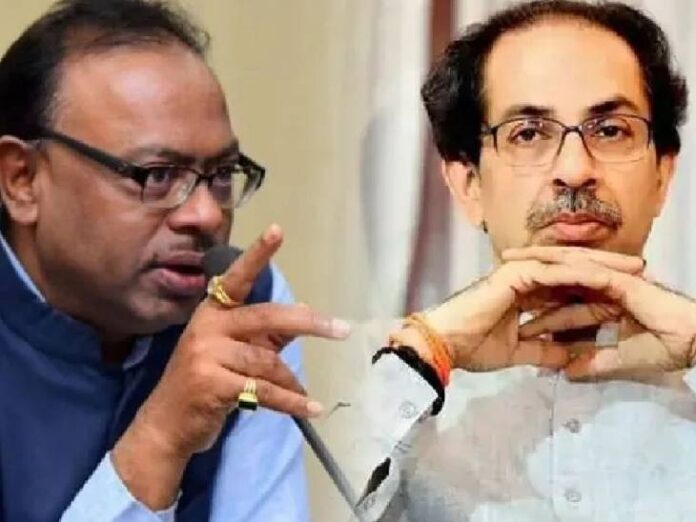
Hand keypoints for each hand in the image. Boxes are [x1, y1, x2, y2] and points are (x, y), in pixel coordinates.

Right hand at [112, 225, 349, 508]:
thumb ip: (266, 333)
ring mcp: (206, 354)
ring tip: (305, 395)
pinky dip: (291, 402)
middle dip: (308, 323)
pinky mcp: (211, 384)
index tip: (278, 231)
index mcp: (213, 313)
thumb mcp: (233, 351)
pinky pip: (263, 390)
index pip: (237, 278)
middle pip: (266, 317)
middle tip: (342, 329)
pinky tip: (311, 408)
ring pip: (267, 361)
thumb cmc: (204, 383)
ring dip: (291, 382)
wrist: (166, 425)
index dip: (257, 255)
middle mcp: (207, 327)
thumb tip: (303, 309)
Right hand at [407, 248, 643, 373]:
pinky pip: (551, 271)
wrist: (443, 344)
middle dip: (606, 268)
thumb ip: (543, 352)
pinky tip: (602, 274)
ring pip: (566, 264)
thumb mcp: (517, 353)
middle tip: (640, 268)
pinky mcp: (512, 274)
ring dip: (600, 264)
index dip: (596, 288)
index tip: (625, 292)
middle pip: (572, 269)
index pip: (566, 287)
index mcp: (522, 294)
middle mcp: (522, 278)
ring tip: (630, 266)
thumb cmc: (472, 347)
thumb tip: (568, 359)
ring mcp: (516, 272)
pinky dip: (577, 272)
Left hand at [504, 246, 695, 379]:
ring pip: (566, 265)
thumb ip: (593, 362)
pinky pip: (585, 270)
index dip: (534, 296)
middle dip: (527, 270)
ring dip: (536, 260)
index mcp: (600, 301)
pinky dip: (562, 266)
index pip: (561, 296)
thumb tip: (567, 372)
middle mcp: (602, 285)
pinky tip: (538, 264)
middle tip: (496, 266)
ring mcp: (610, 279)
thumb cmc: (665, 348)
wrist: (694, 342)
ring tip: (507, 259)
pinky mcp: (619, 279)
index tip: (506, 297)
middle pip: (557, 274)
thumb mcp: (620, 359)